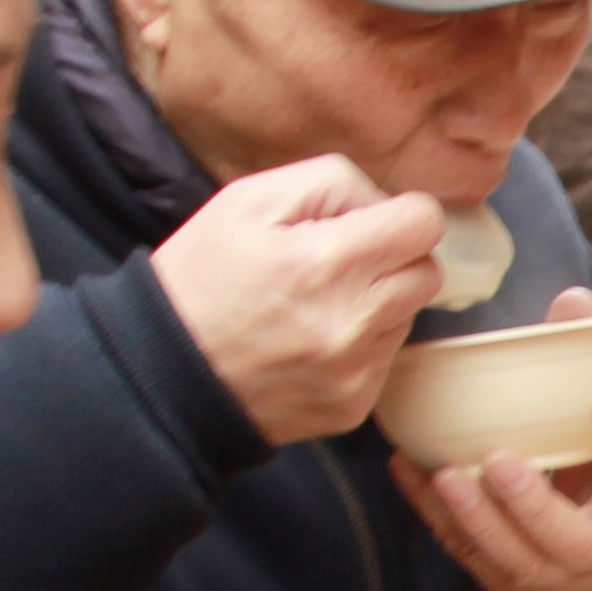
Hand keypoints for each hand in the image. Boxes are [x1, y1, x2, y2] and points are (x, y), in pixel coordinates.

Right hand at [148, 154, 449, 445]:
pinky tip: (312, 339)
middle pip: (428, 272)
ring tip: (318, 301)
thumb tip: (386, 202)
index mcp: (326, 262)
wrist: (163, 372)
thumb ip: (332, 183)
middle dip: (395, 256)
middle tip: (343, 258)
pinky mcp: (352, 407)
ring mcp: (356, 372)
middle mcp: (352, 323)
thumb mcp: (248, 201)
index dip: (401, 213)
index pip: (423, 225)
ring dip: (379, 300)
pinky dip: (361, 343)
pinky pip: (385, 359)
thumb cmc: (201, 278)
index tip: (373, 220)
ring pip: (408, 315)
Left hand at [389, 289, 591, 590]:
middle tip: (499, 459)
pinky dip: (433, 513)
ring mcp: (545, 576)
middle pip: (569, 538)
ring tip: (446, 474)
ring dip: (474, 516)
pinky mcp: (500, 582)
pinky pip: (463, 551)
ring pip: (508, 555)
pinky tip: (411, 472)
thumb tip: (573, 299)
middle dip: (531, 503)